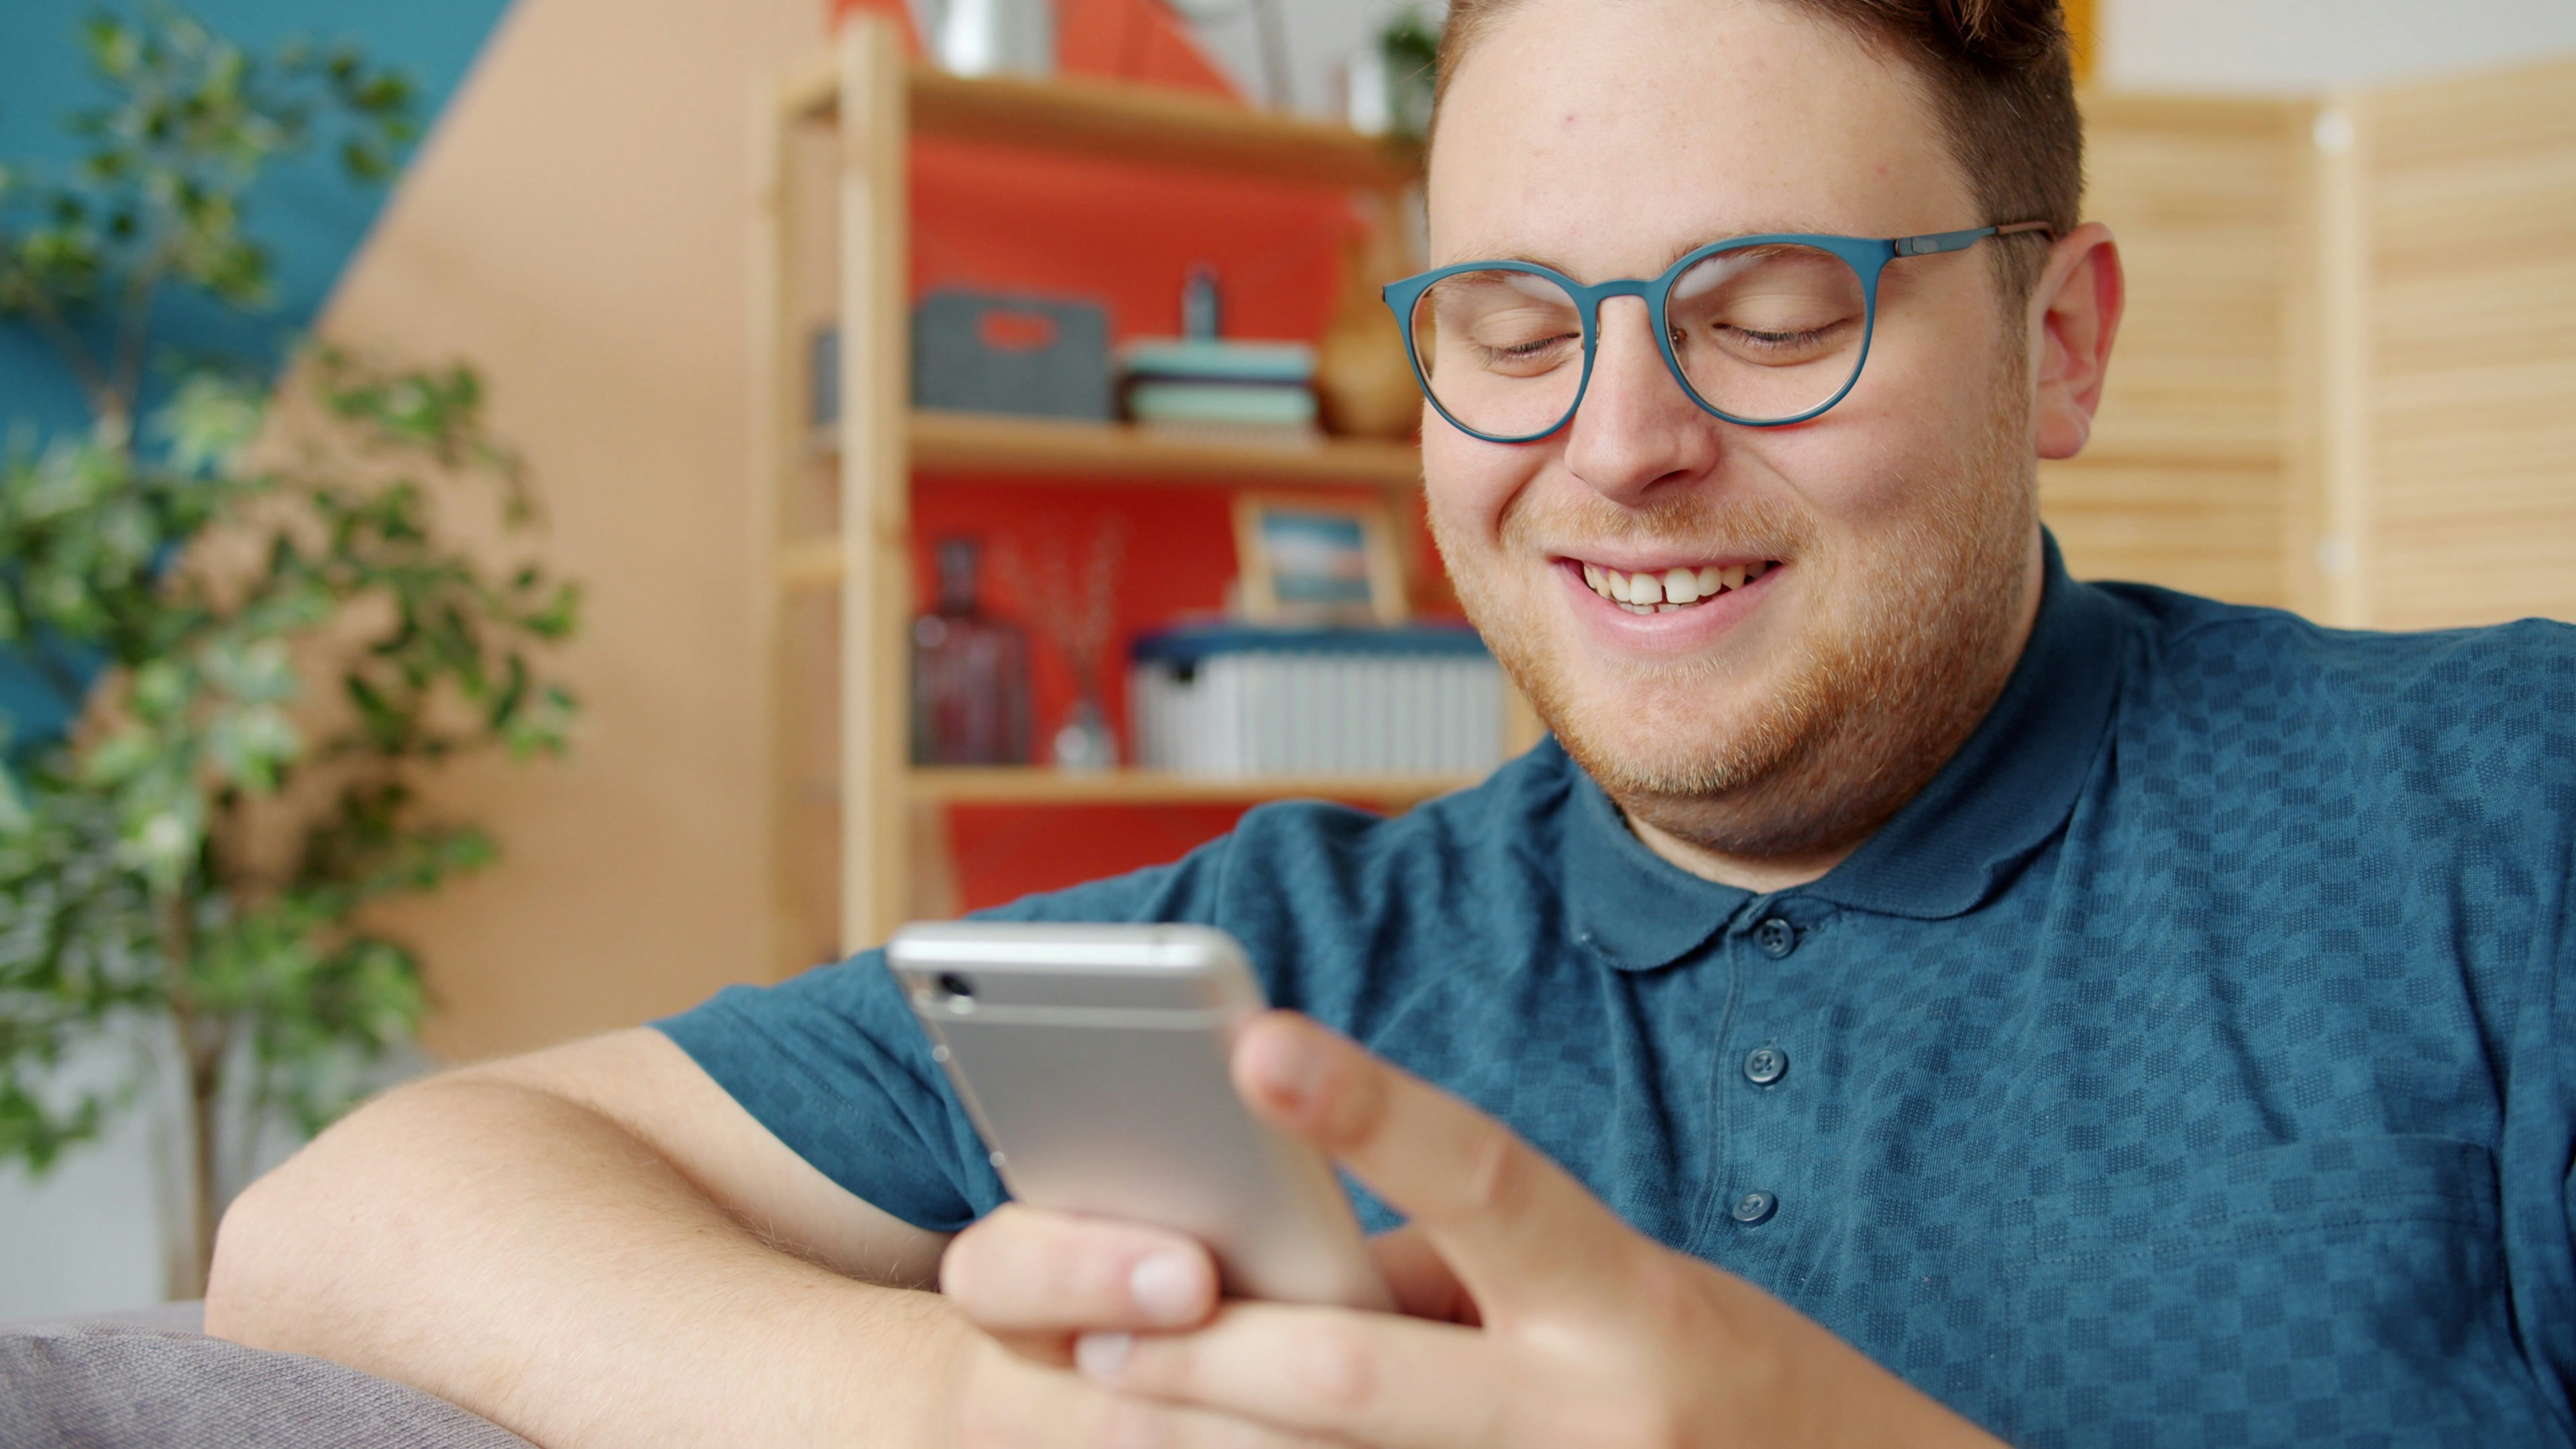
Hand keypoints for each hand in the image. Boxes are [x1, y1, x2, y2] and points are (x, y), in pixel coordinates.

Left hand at [939, 1013, 2003, 1447]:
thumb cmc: (1755, 1391)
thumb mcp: (1637, 1298)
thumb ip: (1478, 1275)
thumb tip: (1322, 1273)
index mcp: (1633, 1301)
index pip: (1489, 1181)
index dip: (1373, 1110)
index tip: (1255, 1044)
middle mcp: (1600, 1410)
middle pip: (1373, 1381)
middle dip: (1220, 1357)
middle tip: (1093, 1327)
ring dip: (1229, 1443)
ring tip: (1121, 1399)